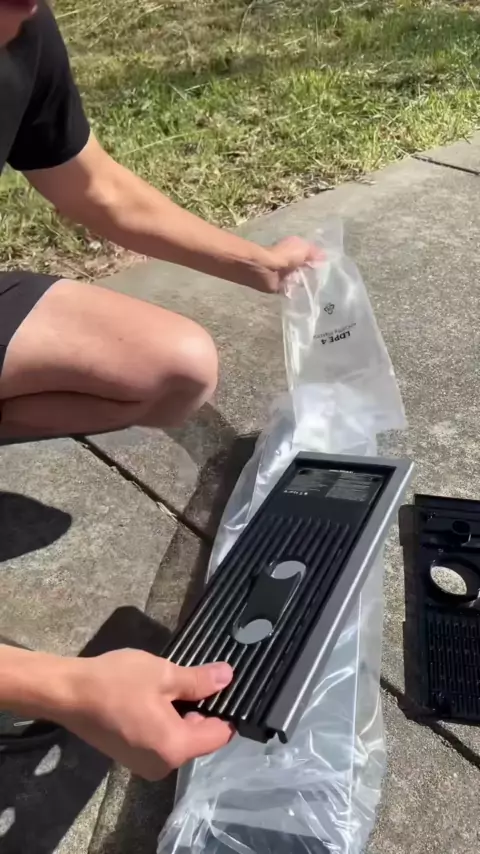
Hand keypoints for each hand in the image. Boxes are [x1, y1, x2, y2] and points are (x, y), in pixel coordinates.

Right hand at [54, 650, 234, 779]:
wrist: (68, 694)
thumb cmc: (117, 682)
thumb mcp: (164, 674)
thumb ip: (199, 680)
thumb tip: (228, 677)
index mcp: (176, 748)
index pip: (220, 736)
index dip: (226, 710)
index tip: (224, 687)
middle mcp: (163, 766)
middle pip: (200, 738)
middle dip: (202, 710)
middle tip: (195, 678)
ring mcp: (145, 765)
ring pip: (180, 739)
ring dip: (181, 714)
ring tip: (172, 684)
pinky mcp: (130, 758)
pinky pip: (161, 742)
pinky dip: (164, 722)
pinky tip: (154, 697)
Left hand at [255, 236, 321, 293]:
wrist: (266, 270)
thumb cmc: (285, 255)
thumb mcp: (304, 249)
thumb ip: (315, 253)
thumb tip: (325, 257)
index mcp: (295, 248)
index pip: (311, 255)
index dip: (319, 261)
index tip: (329, 270)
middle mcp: (290, 260)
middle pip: (306, 268)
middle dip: (314, 274)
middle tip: (324, 283)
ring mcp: (285, 274)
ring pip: (300, 280)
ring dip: (306, 284)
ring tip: (317, 291)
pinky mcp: (280, 286)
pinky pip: (292, 290)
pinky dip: (297, 292)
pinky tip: (306, 296)